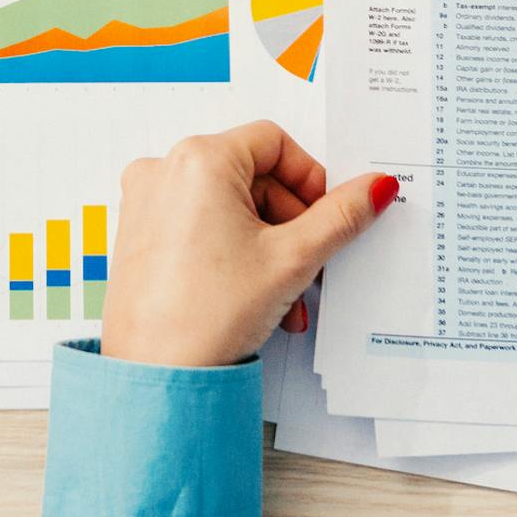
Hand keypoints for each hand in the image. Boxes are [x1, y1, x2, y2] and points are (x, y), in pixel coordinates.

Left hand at [102, 122, 397, 367]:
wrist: (157, 374)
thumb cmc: (209, 314)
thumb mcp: (292, 258)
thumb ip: (341, 216)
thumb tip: (376, 186)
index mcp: (199, 159)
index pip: (273, 142)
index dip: (310, 177)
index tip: (329, 214)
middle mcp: (164, 169)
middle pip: (252, 176)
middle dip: (292, 224)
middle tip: (313, 265)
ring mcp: (147, 200)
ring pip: (229, 206)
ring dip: (269, 247)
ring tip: (290, 297)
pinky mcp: (140, 232)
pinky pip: (200, 224)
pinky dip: (234, 251)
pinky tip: (257, 297)